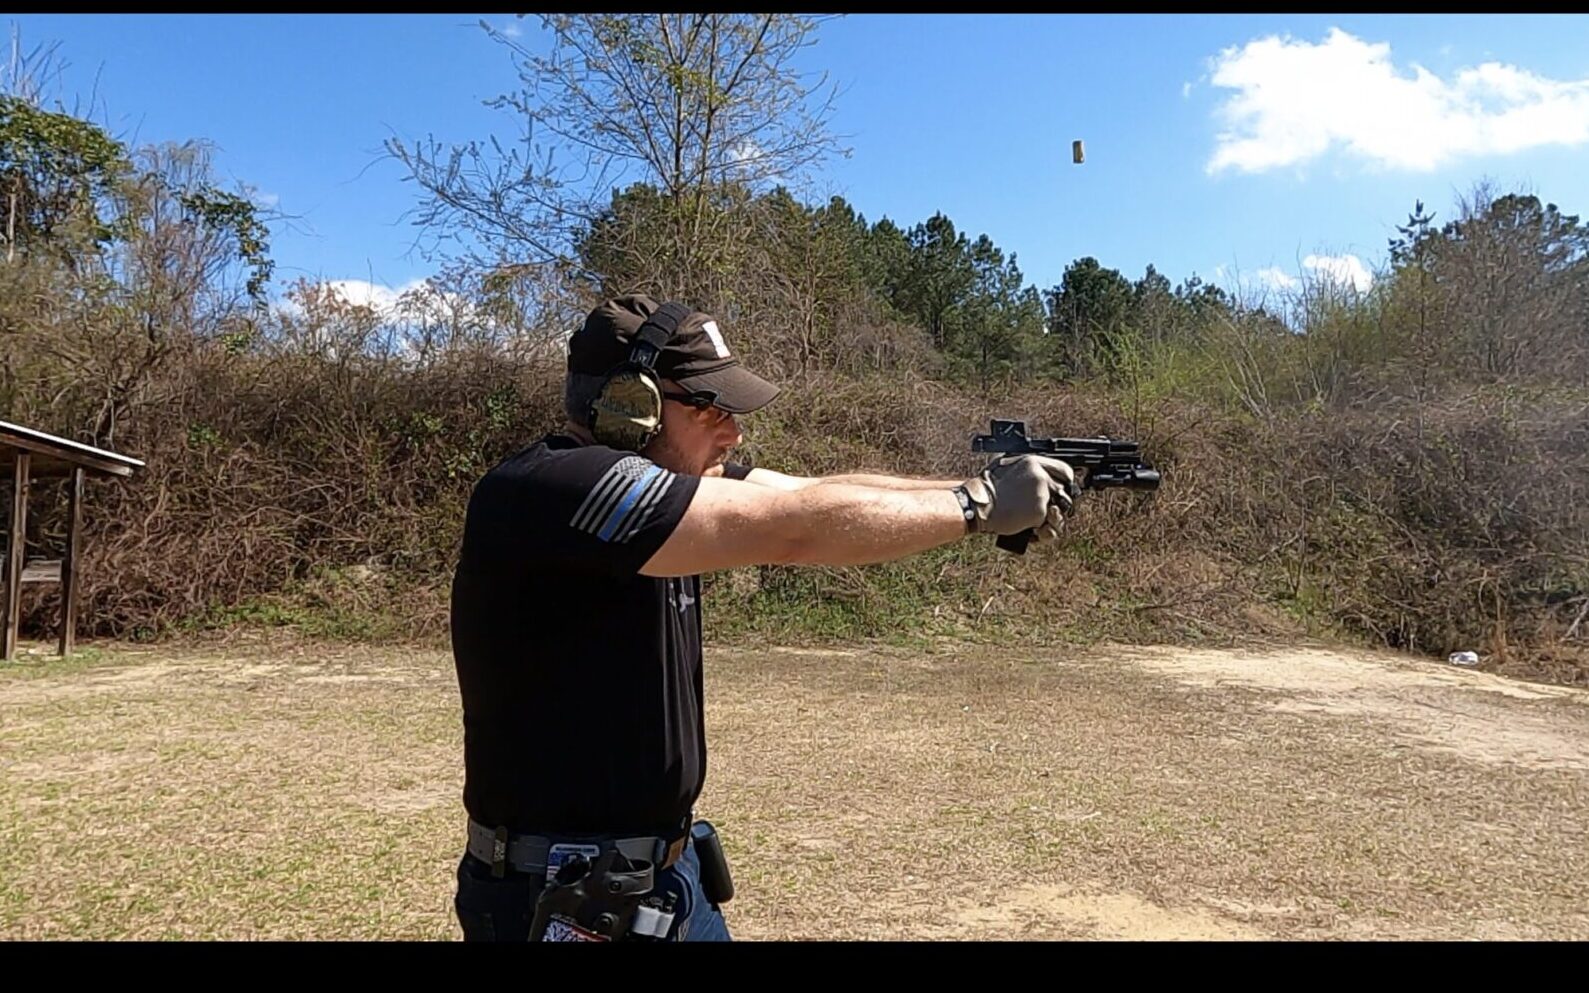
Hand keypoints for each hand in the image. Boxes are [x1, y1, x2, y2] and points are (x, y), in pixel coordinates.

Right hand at [960, 455, 1075, 537]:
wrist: (977, 504)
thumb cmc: (986, 488)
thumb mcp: (1005, 466)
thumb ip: (1026, 469)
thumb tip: (1038, 473)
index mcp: (1033, 462)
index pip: (1064, 470)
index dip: (1066, 482)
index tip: (1062, 490)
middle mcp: (1041, 475)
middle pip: (1064, 492)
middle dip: (1057, 504)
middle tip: (1047, 511)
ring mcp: (1042, 494)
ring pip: (1058, 511)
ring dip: (1050, 520)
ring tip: (1035, 524)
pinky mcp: (1040, 511)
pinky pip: (1046, 523)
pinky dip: (1038, 530)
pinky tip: (1027, 530)